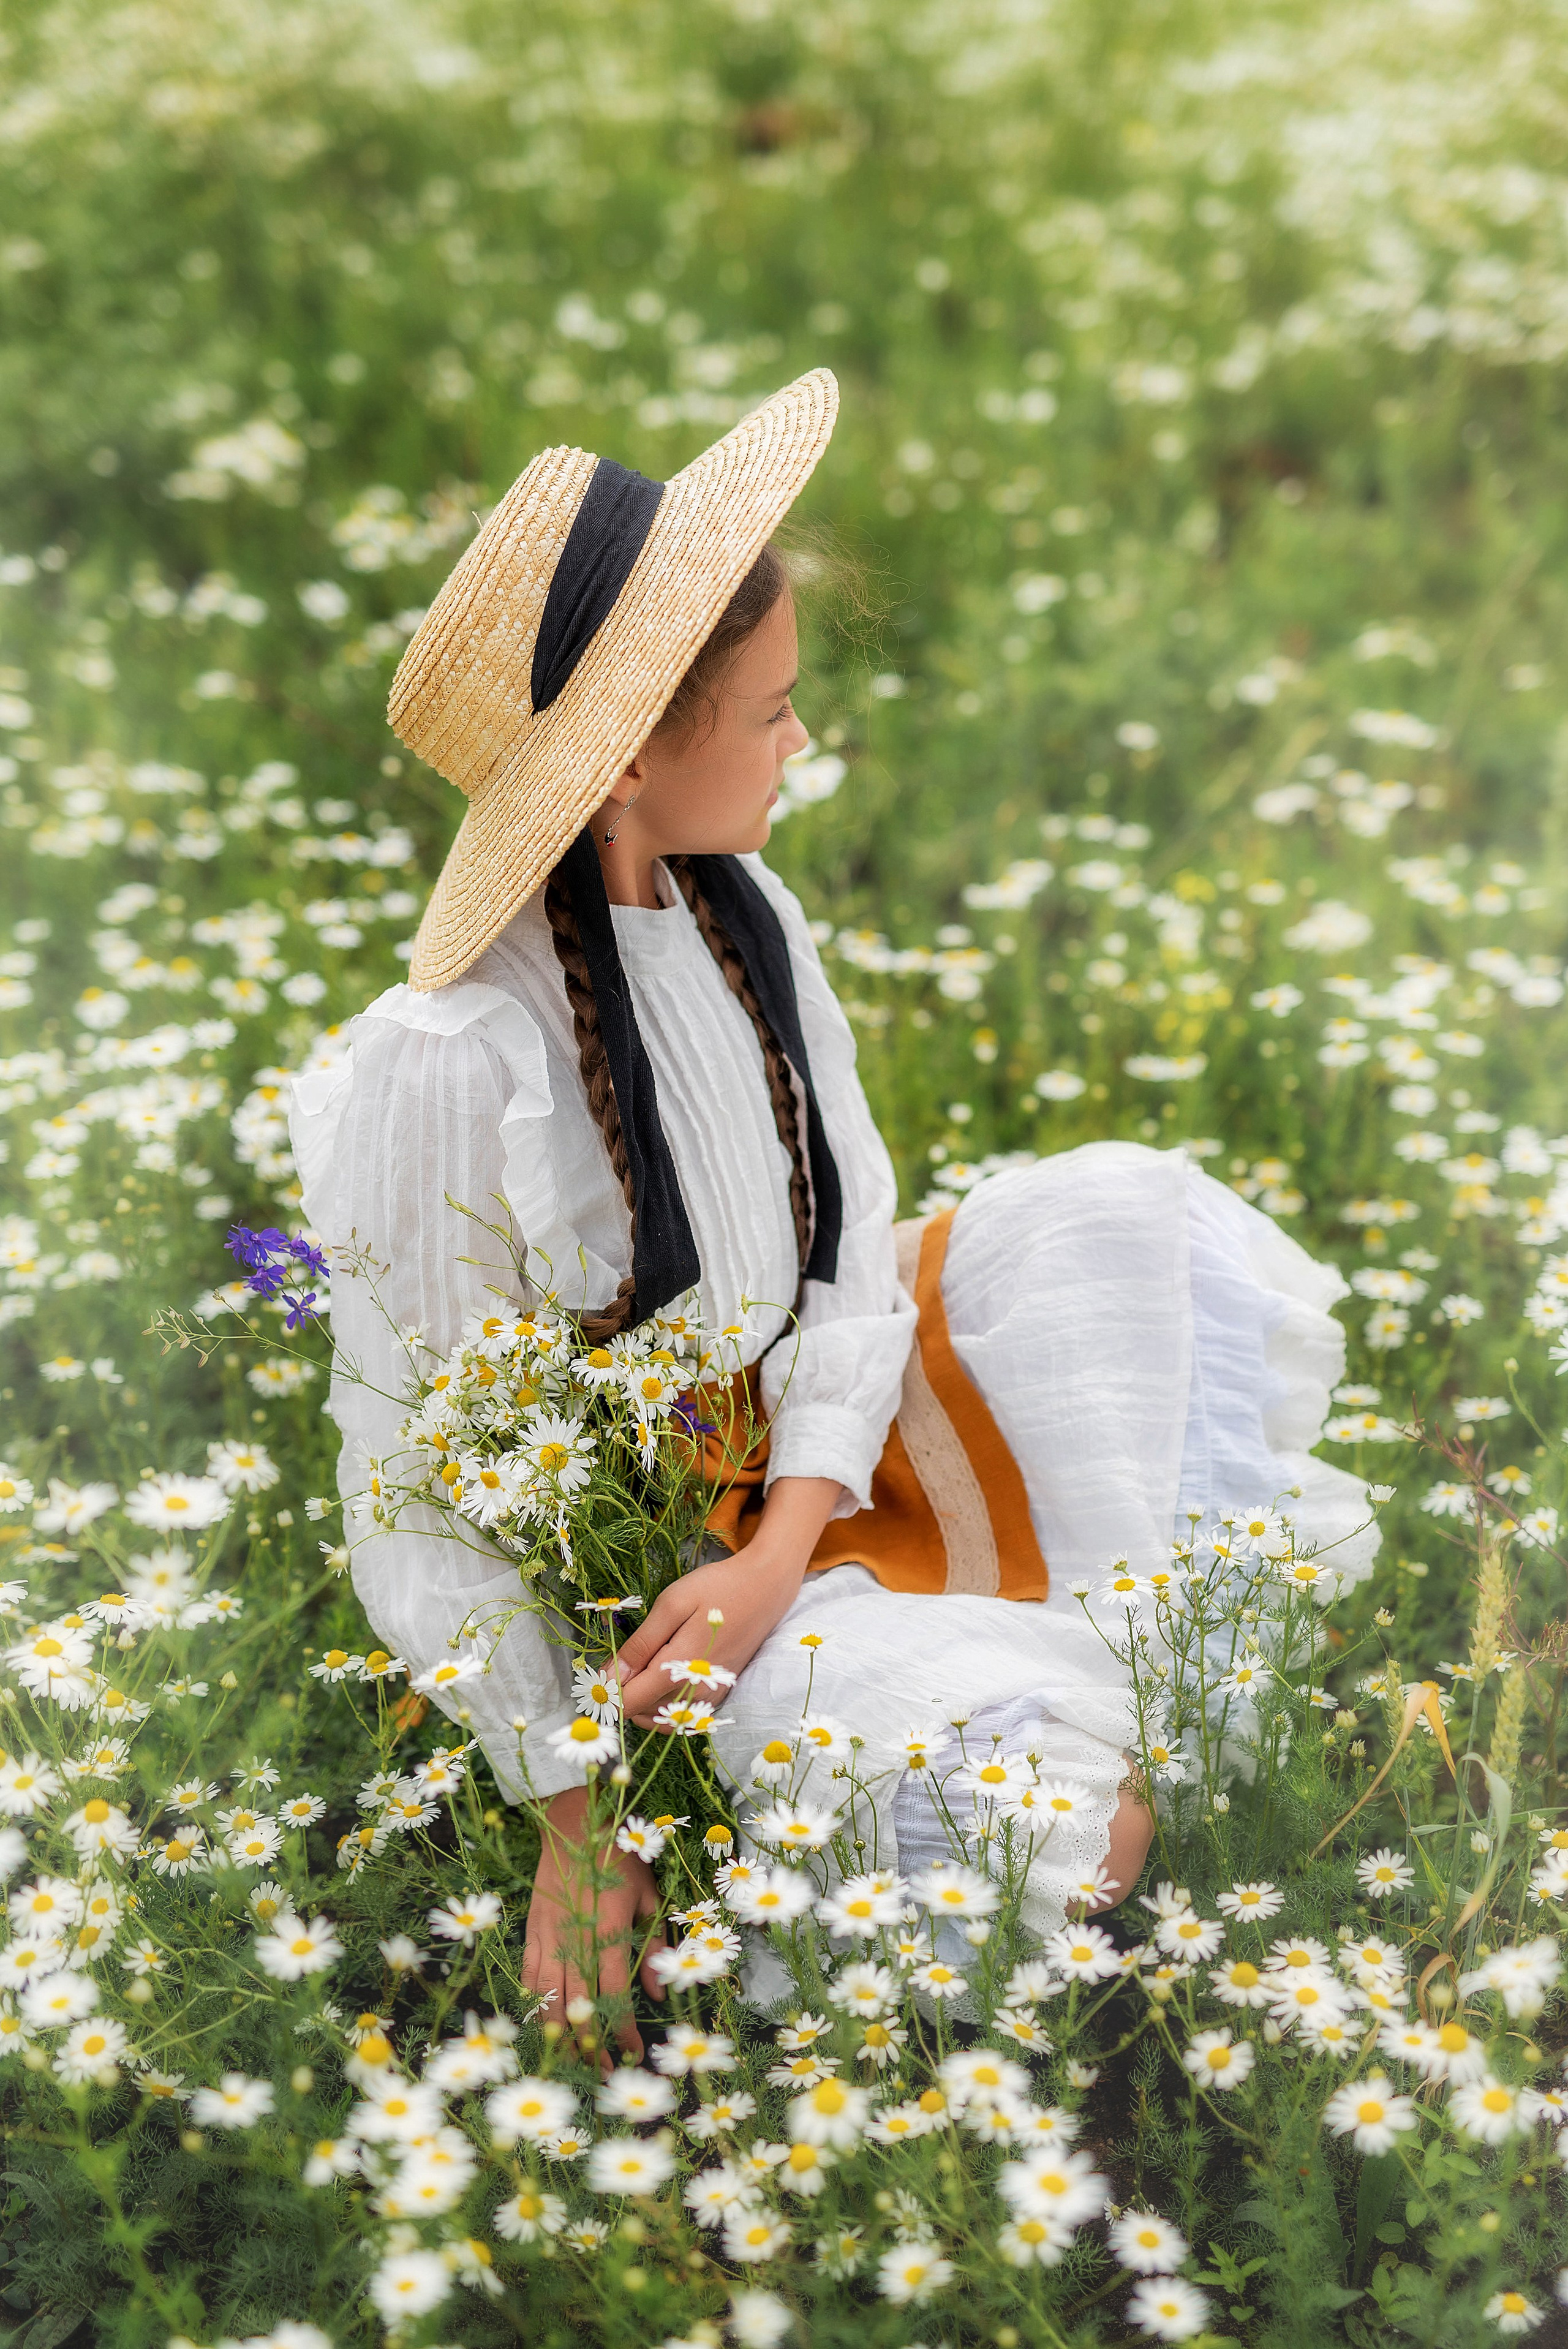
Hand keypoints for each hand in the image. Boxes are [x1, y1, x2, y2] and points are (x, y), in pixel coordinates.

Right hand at [522, 1784, 666, 2070]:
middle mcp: (572, 1936)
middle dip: (590, 2043)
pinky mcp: (530, 1930)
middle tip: (602, 2071)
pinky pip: (529, 1976)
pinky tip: (545, 2025)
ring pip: (547, 1997)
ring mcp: (547, 1934)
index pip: (614, 1991)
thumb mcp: (648, 1896)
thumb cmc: (618, 1857)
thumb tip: (656, 1993)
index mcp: (606, 1927)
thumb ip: (653, 1946)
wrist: (572, 1822)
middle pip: (578, 2004)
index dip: (623, 2027)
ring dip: (559, 2034)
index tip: (633, 2053)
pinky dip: (536, 2005)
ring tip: (573, 2061)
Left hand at [612, 1547, 802, 1725]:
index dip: (607, 1691)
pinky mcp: (719, 1693)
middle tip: (623, 1662)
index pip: (628, 1703)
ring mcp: (709, 1696)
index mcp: (677, 1670)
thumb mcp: (671, 1605)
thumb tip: (610, 1678)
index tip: (600, 1671)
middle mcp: (695, 1693)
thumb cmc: (716, 1589)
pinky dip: (665, 1704)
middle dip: (625, 1695)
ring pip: (662, 1718)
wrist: (766, 1588)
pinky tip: (664, 1676)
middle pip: (642, 1714)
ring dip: (644, 1702)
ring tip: (641, 1668)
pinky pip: (683, 1714)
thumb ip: (640, 1645)